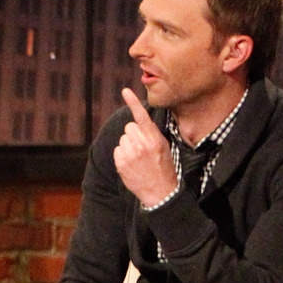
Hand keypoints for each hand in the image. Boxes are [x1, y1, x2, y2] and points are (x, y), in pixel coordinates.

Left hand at [113, 89, 178, 207]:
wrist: (160, 191)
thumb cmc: (164, 167)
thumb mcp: (164, 147)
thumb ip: (152, 133)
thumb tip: (139, 121)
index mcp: (154, 139)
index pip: (141, 117)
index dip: (133, 102)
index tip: (125, 91)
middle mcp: (141, 145)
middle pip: (129, 127)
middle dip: (134, 134)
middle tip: (142, 147)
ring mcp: (129, 154)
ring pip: (123, 138)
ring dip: (128, 145)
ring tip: (138, 157)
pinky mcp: (121, 163)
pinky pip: (117, 150)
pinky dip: (122, 155)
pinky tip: (131, 163)